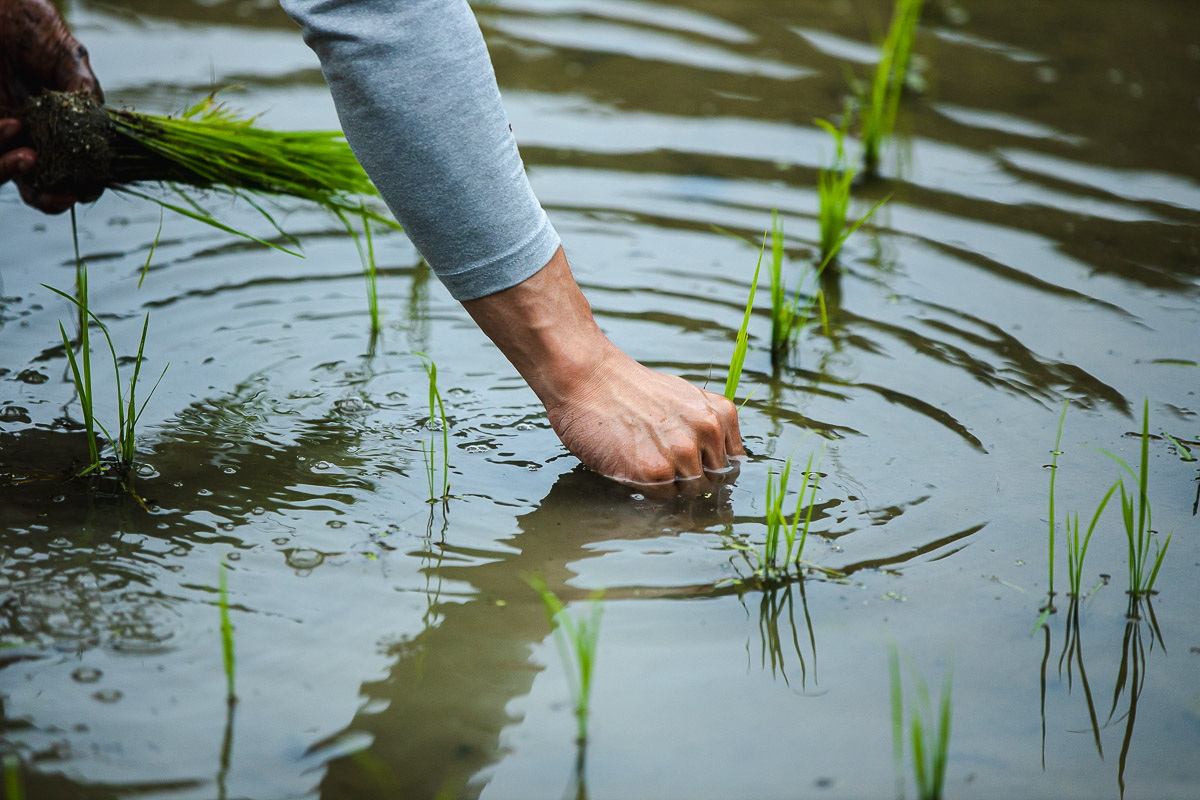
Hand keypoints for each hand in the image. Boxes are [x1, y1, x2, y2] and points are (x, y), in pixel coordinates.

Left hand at [1, 0, 103, 212]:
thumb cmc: (28, 23)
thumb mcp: (69, 55)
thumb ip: (84, 90)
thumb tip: (102, 125)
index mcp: (62, 123)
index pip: (77, 166)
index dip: (85, 184)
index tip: (90, 188)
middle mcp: (32, 132)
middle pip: (43, 184)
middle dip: (55, 199)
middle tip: (65, 196)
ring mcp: (5, 129)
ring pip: (12, 174)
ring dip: (22, 175)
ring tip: (33, 160)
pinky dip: (2, 148)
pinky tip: (14, 128)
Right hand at [463, 247, 744, 486]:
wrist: (588, 378)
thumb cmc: (629, 389)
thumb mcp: (684, 398)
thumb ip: (704, 426)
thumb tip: (716, 464)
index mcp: (720, 414)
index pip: (733, 464)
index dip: (713, 472)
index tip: (696, 474)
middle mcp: (707, 433)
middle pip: (715, 483)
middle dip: (692, 482)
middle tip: (664, 470)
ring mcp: (682, 454)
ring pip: (692, 494)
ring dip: (671, 489)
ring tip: (645, 466)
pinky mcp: (655, 472)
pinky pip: (665, 500)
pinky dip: (650, 492)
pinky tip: (632, 468)